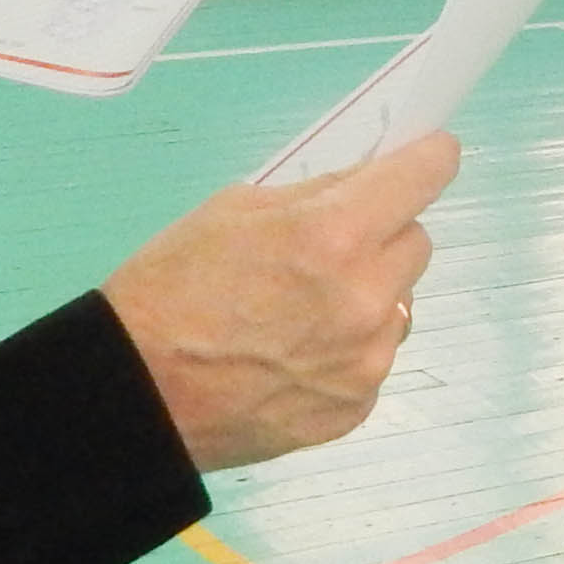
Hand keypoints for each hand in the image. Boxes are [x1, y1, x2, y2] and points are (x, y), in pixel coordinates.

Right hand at [99, 132, 456, 470]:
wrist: (135, 394)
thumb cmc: (169, 288)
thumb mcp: (232, 210)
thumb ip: (312, 197)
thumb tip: (365, 186)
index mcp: (334, 235)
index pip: (424, 177)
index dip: (428, 160)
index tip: (428, 157)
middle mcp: (365, 297)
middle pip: (416, 243)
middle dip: (383, 235)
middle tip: (330, 247)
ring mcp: (366, 359)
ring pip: (399, 305)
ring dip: (369, 296)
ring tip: (299, 312)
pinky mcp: (357, 406)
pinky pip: (373, 357)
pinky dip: (347, 350)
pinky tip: (292, 357)